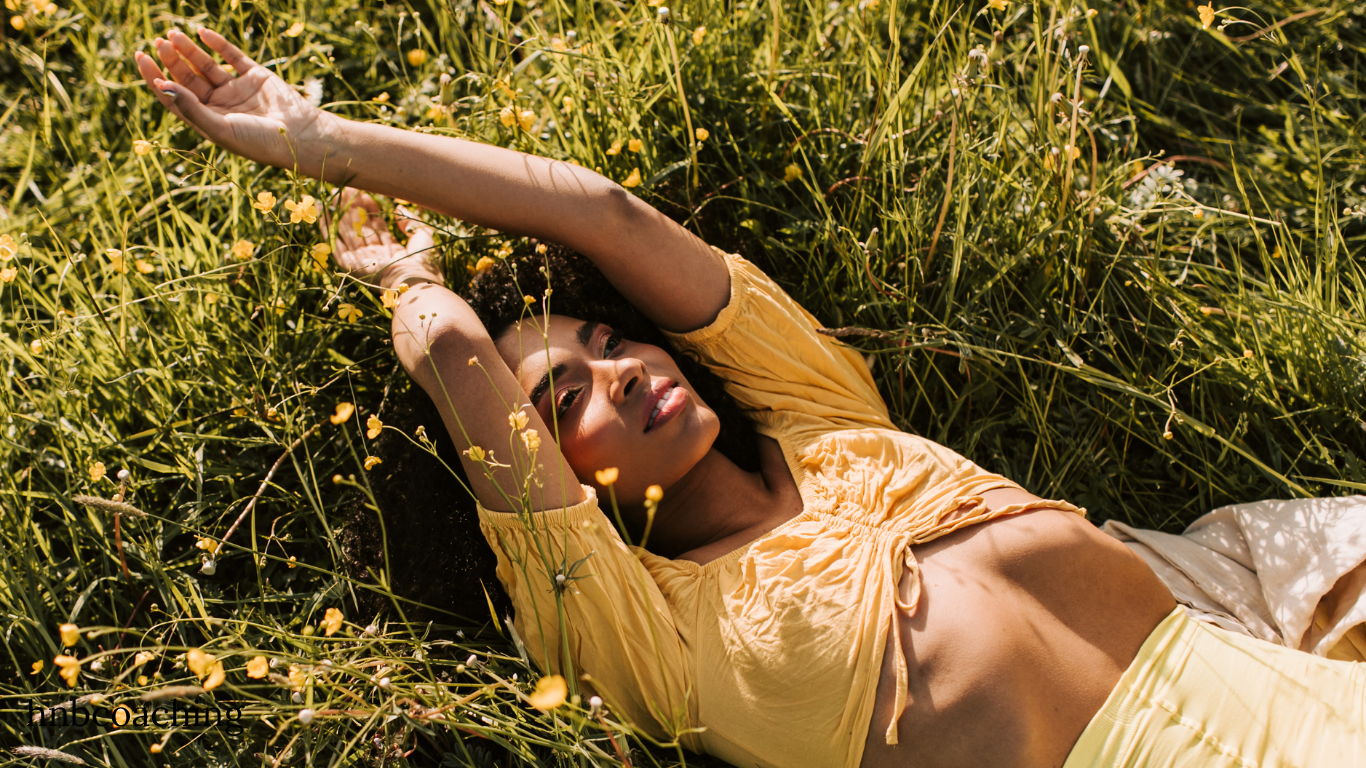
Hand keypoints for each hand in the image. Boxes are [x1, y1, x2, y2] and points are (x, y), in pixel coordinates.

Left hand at [134, 28, 333, 170]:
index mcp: (206, 120)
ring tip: (174, 35)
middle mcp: (219, 104)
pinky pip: (232, 56)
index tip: (142, 57)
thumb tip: (160, 86)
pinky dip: (217, 44)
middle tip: (161, 43)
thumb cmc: (259, 142)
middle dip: (172, 60)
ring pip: (206, 65)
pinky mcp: (255, 76)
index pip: (173, 95)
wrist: (300, 137)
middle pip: (187, 77)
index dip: (155, 76)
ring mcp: (236, 89)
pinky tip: (202, 32)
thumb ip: (190, 108)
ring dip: (189, 50)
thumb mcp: (219, 128)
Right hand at [323, 189, 442, 290]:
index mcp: (391, 250)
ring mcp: (362, 259)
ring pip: (349, 232)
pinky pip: (336, 244)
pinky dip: (328, 230)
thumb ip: (408, 220)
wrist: (413, 278)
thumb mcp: (420, 235)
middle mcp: (375, 254)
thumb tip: (398, 208)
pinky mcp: (351, 263)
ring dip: (341, 213)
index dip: (370, 209)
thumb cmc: (421, 260)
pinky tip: (324, 215)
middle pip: (360, 227)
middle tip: (346, 189)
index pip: (376, 225)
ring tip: (336, 194)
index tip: (364, 193)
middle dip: (353, 208)